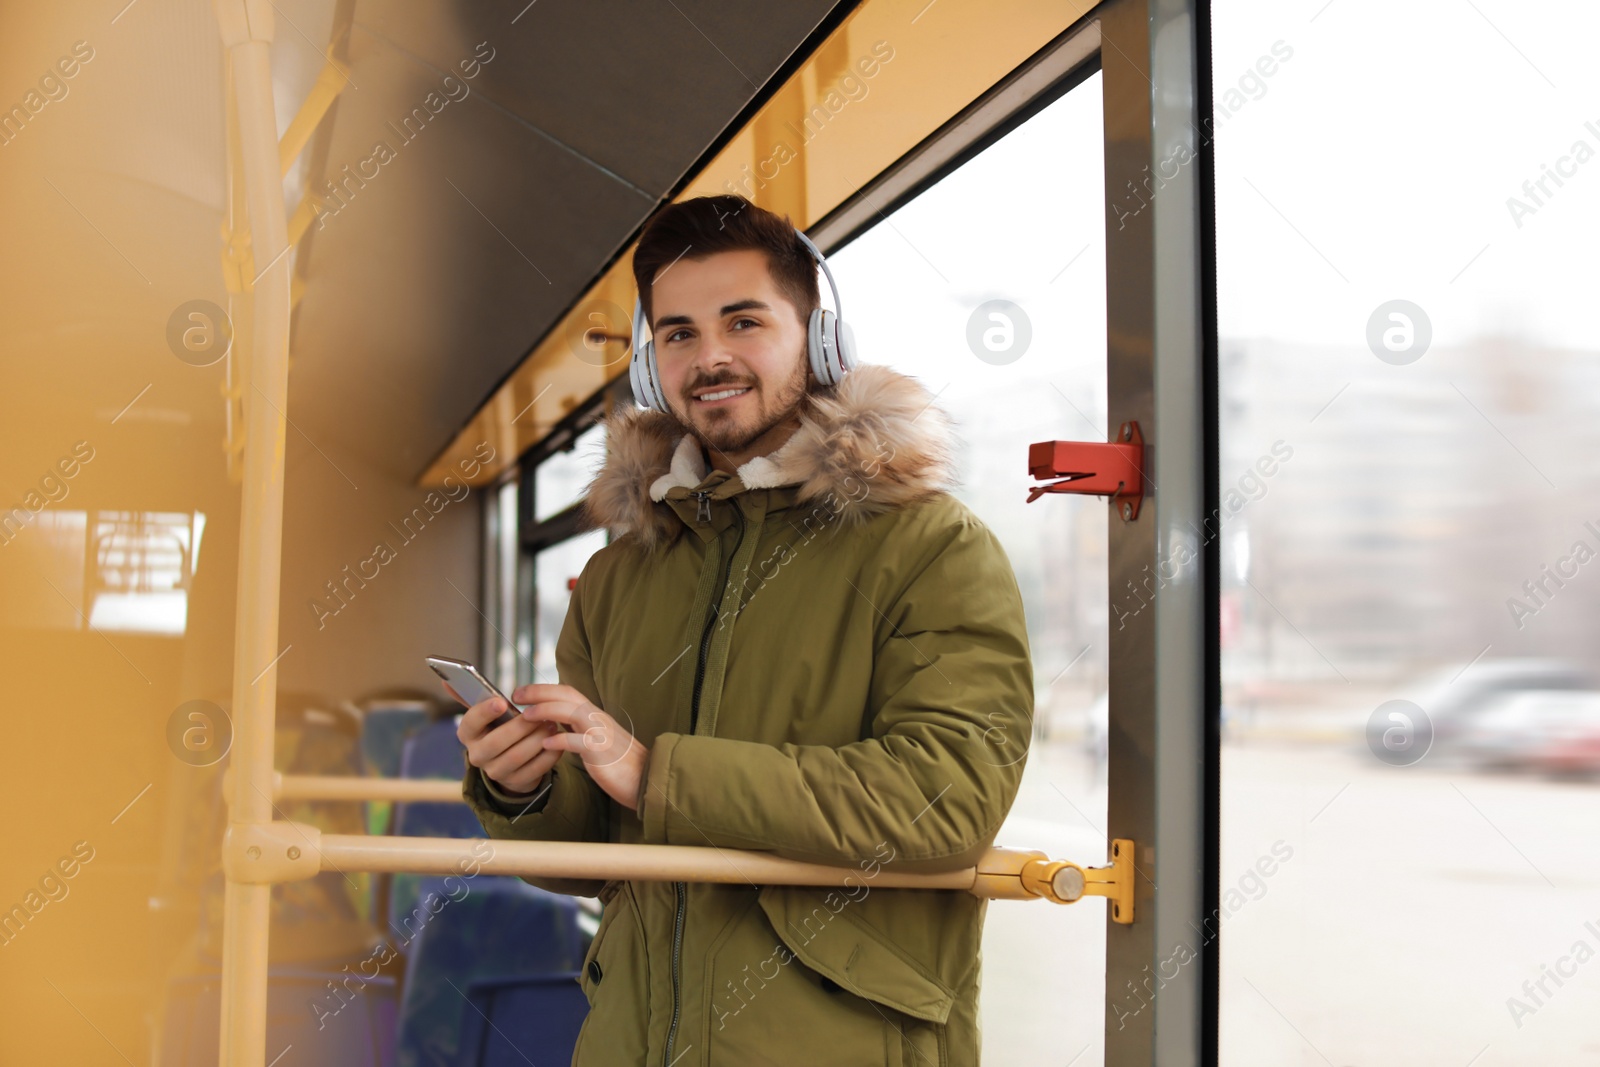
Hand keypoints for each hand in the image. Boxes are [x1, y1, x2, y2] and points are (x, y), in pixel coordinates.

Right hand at [449, 683, 560, 794]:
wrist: (509, 760)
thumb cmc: (498, 727)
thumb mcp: (486, 713)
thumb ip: (472, 694)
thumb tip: (448, 676)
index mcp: (467, 733)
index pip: (471, 722)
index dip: (485, 712)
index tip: (501, 702)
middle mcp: (476, 755)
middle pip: (497, 742)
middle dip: (520, 727)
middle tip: (540, 715)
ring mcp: (495, 772)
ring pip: (517, 756)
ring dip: (537, 739)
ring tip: (552, 725)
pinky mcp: (515, 782)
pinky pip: (534, 770)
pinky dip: (548, 755)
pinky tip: (557, 741)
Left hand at [512, 683, 647, 811]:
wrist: (646, 779)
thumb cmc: (620, 762)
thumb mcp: (596, 740)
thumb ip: (578, 729)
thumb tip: (555, 723)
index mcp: (594, 715)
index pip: (567, 692)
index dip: (543, 689)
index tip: (521, 692)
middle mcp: (598, 719)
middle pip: (567, 695)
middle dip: (539, 692)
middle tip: (516, 695)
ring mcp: (602, 734)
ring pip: (573, 712)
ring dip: (547, 711)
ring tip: (526, 716)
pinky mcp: (603, 753)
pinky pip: (580, 742)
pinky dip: (562, 740)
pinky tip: (546, 744)